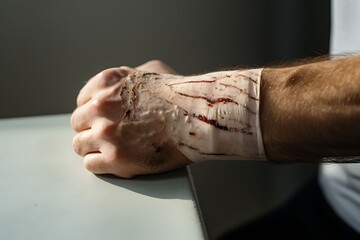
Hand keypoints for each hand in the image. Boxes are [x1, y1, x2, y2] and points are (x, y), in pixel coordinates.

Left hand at [71, 60, 190, 177]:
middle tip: (108, 136)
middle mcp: (100, 106)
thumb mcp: (150, 71)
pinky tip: (116, 161)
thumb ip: (126, 76)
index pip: (82, 101)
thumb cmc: (180, 95)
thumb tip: (117, 88)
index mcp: (106, 83)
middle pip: (78, 123)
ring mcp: (106, 133)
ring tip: (112, 150)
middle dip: (91, 129)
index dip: (93, 113)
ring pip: (79, 145)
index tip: (102, 120)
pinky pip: (90, 164)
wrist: (197, 116)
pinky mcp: (115, 158)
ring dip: (94, 148)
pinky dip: (101, 164)